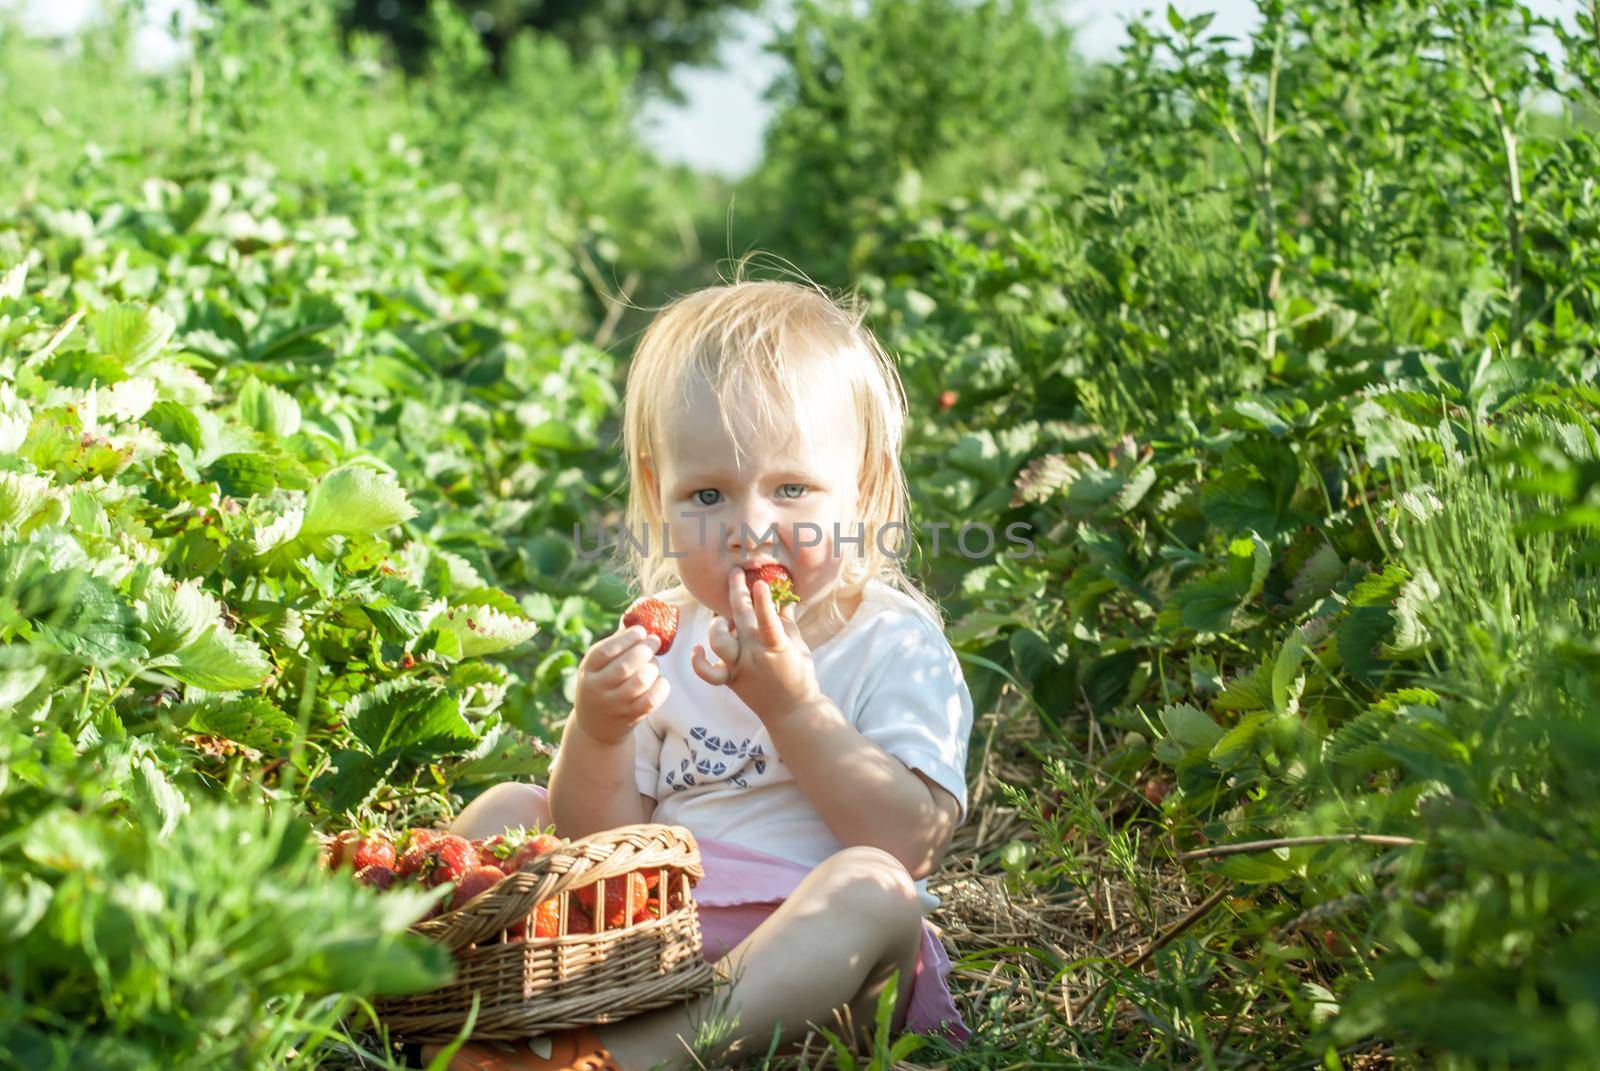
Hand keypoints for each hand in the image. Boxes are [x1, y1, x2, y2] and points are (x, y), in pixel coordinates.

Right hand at [572, 624, 667, 745]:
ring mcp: (614, 705)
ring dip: (653, 667)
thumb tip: (639, 618)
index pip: (603, 652)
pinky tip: (660, 680)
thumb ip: (615, 645)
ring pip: (639, 682)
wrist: (596, 728)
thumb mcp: (597, 667)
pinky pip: (651, 700)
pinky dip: (661, 687)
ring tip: (654, 663)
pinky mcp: (630, 718)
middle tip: (655, 641)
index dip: (625, 639)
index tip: (641, 631)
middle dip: (644, 650)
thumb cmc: (601, 685)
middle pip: (624, 667)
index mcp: (587, 671)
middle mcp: (598, 689)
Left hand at [691, 565, 820, 725]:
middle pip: (740, 618)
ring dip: (718, 625)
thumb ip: (787, 620)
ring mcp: (740, 667)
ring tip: (724, 621)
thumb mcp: (798, 645)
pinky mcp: (730, 680)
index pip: (768, 620)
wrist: (792, 712)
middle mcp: (755, 654)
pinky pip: (708, 673)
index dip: (763, 601)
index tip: (759, 582)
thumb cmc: (800, 675)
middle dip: (737, 591)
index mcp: (776, 645)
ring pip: (719, 642)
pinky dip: (699, 661)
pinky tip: (698, 649)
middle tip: (735, 573)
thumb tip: (783, 597)